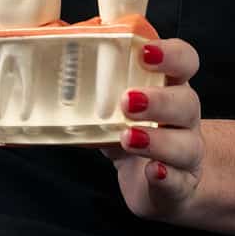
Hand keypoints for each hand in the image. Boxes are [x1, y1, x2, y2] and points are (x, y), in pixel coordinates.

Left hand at [104, 38, 204, 219]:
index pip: (185, 61)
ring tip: (128, 137)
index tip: (145, 52)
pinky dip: (167, 177)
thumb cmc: (131, 128)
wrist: (158, 182)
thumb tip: (47, 50)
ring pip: (186, 144)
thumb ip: (91, 78)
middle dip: (159, 100)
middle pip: (186, 102)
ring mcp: (186, 152)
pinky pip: (179, 182)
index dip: (172, 54)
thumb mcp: (113, 100)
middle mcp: (184, 117)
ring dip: (158, 140)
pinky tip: (154, 171)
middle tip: (127, 101)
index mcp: (169, 86)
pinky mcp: (179, 186)